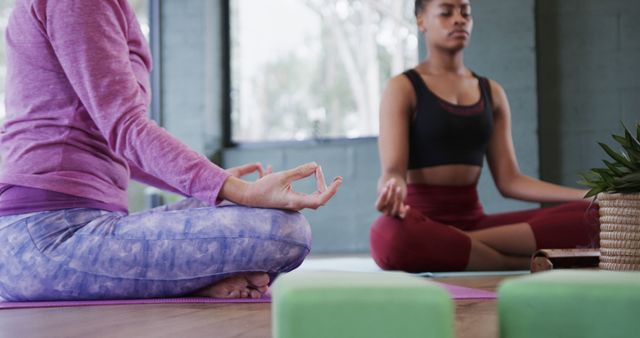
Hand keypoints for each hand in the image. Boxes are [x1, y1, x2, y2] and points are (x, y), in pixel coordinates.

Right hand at [221, 162, 341, 210]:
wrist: (249, 197)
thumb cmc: (263, 188)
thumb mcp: (282, 176)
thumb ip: (299, 172)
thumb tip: (315, 165)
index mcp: (295, 201)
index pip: (321, 199)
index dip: (332, 190)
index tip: (338, 180)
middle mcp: (297, 205)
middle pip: (320, 198)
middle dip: (326, 185)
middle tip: (323, 171)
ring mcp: (295, 205)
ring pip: (315, 197)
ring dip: (320, 185)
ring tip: (319, 171)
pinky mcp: (292, 202)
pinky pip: (309, 196)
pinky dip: (313, 186)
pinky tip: (314, 176)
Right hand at [375, 177, 409, 218]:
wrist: (396, 191)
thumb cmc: (388, 188)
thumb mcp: (386, 188)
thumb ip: (387, 187)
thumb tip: (390, 182)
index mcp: (379, 207)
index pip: (379, 205)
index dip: (382, 197)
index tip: (385, 188)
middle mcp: (385, 212)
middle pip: (389, 203)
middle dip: (392, 192)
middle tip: (393, 182)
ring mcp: (393, 213)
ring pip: (396, 207)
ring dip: (398, 197)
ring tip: (399, 188)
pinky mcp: (401, 213)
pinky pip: (403, 215)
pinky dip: (405, 212)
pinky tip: (407, 207)